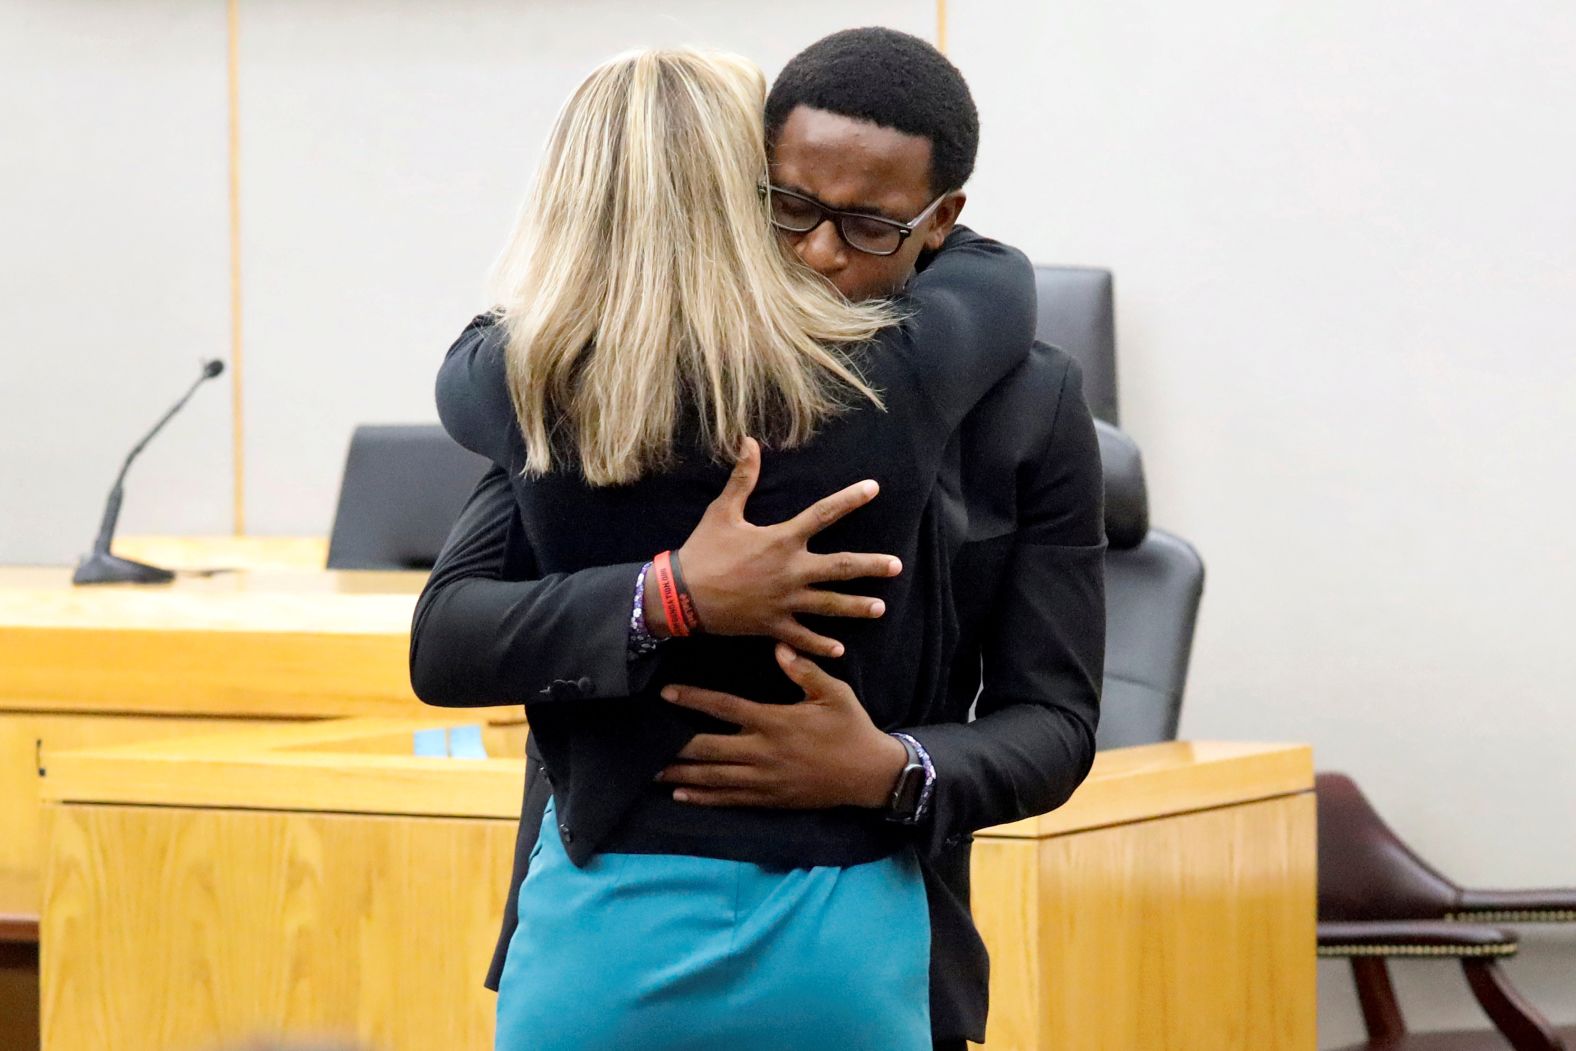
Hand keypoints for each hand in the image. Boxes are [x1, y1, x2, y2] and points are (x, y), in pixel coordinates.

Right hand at [652, 437, 901, 657]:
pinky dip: (821, 645)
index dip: (850, 499)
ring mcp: (785, 601)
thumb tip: (749, 442)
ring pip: (830, 605)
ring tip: (880, 609)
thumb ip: (743, 478)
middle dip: (871, 567)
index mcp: (782, 540)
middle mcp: (791, 571)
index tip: (874, 489)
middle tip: (896, 566)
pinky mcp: (773, 625)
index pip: (824, 514)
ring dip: (857, 607)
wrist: (682, 595)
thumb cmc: (703, 551)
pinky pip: (803, 638)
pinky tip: (840, 650)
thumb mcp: (723, 511)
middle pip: (841, 567)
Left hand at [655, 643, 908, 809]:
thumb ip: (805, 670)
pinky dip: (704, 798)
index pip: (724, 708)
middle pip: (708, 750)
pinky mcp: (771, 799)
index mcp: (774, 722)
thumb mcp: (834, 693)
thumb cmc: (851, 728)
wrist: (869, 775)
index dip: (693, 699)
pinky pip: (730, 799)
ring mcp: (765, 780)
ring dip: (682, 777)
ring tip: (654, 774)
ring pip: (714, 779)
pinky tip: (683, 797)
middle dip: (675, 749)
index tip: (667, 693)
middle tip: (646, 746)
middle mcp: (763, 752)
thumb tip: (780, 646)